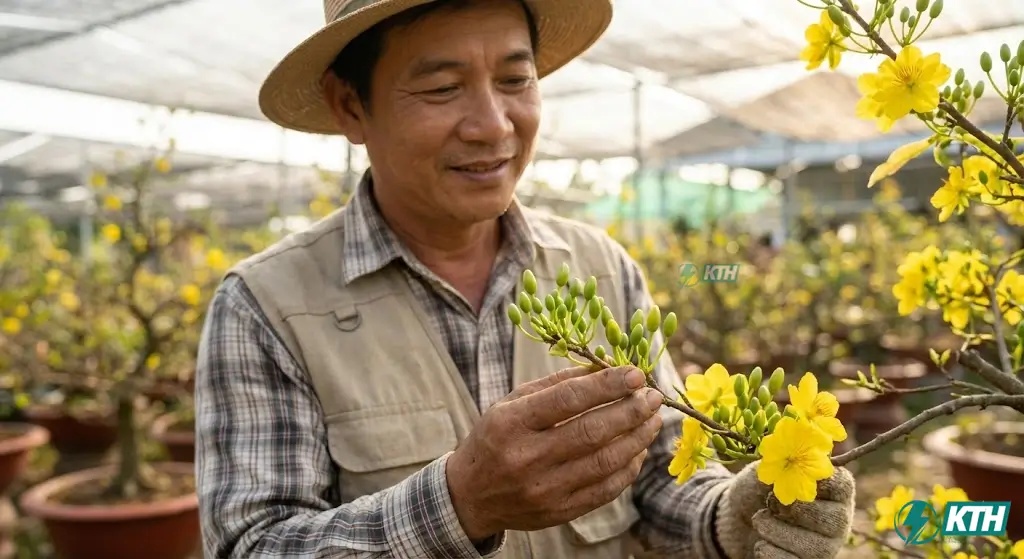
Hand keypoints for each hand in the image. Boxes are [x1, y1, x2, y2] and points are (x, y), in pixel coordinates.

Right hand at [446, 365, 662, 540]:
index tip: (636, 374)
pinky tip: (638, 450)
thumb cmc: (495, 438)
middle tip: (653, 396)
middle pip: (592, 431)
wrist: (470, 496)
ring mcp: (543, 489)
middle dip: (631, 410)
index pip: (568, 399)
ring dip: (637, 438)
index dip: (608, 384)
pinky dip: (628, 468)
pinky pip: (605, 490)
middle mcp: (526, 457)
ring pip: (605, 462)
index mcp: (511, 423)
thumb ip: (556, 384)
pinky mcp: (558, 513)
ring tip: (653, 419)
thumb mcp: (511, 402)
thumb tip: (604, 368)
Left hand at [715, 462, 854, 558]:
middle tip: (772, 503)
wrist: (738, 519)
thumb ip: (777, 467)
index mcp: (831, 489)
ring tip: (759, 519)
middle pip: (835, 520)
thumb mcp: (762, 473)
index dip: (821, 483)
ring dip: (776, 531)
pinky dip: (769, 551)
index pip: (843, 484)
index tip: (796, 479)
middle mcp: (837, 520)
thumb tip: (788, 460)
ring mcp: (825, 547)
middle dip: (798, 511)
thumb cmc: (757, 490)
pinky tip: (760, 542)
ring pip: (813, 547)